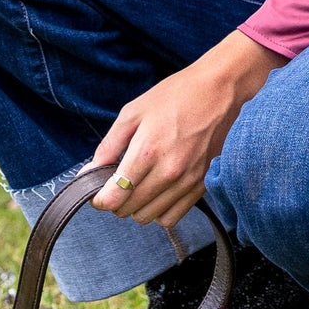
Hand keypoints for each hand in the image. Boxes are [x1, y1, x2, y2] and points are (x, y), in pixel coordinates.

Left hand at [89, 31, 280, 229]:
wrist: (218, 91)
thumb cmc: (174, 95)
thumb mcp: (133, 112)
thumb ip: (109, 145)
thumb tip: (90, 171)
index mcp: (147, 152)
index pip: (115, 197)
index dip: (100, 199)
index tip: (97, 192)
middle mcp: (168, 172)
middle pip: (129, 210)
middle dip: (116, 201)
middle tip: (116, 184)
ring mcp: (187, 181)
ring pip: (149, 217)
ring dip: (137, 208)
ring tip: (137, 187)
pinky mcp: (201, 185)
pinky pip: (173, 217)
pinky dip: (159, 211)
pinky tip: (156, 193)